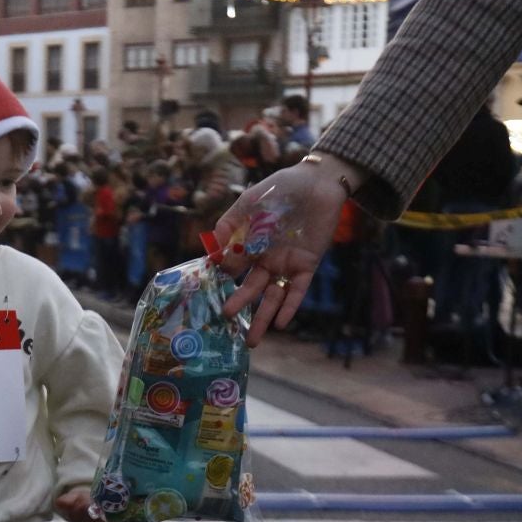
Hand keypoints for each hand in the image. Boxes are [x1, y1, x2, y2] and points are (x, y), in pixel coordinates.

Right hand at [213, 153, 364, 345]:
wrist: (317, 181)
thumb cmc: (281, 187)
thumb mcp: (249, 202)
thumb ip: (229, 223)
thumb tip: (212, 250)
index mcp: (248, 245)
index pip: (230, 269)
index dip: (219, 282)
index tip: (205, 296)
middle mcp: (265, 259)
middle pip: (250, 288)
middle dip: (238, 304)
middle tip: (225, 318)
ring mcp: (286, 264)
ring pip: (272, 296)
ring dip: (262, 317)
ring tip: (251, 340)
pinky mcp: (307, 264)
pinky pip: (297, 290)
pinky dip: (290, 306)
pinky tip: (281, 323)